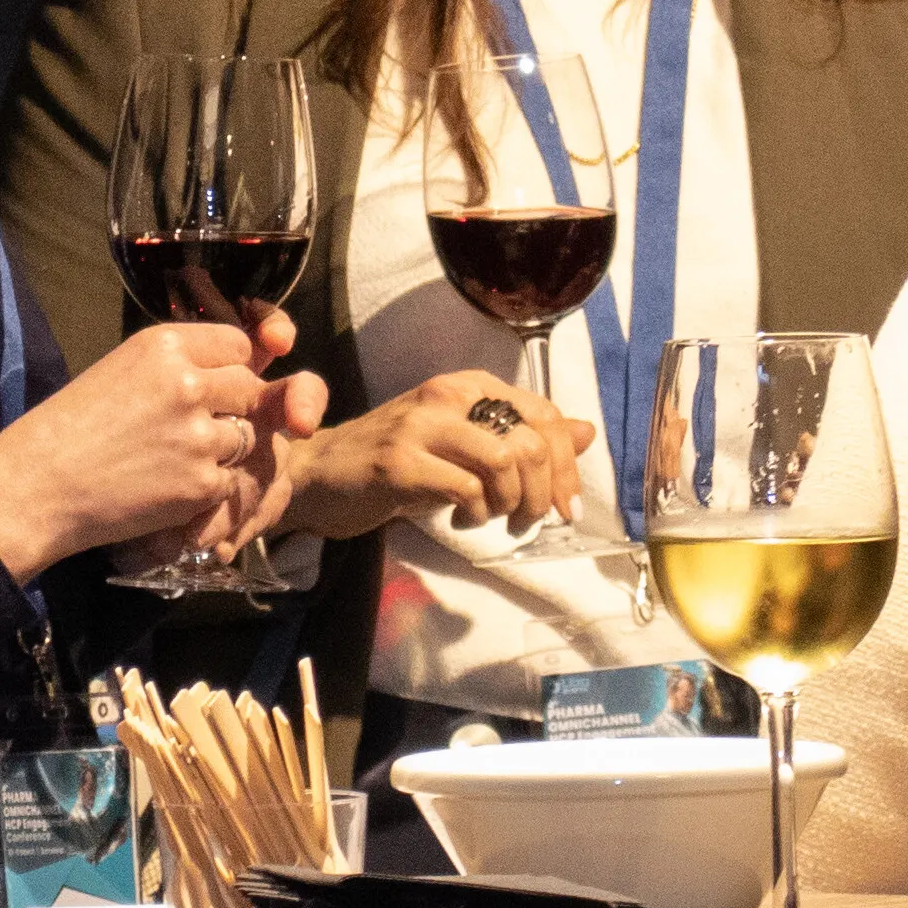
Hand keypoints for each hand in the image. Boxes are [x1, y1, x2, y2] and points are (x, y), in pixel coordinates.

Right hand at [0, 310, 328, 581]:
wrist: (35, 486)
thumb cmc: (68, 427)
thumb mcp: (121, 370)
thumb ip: (178, 365)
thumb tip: (238, 363)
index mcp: (165, 345)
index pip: (238, 344)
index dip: (230, 367)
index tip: (211, 386)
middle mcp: (188, 383)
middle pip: (249, 388)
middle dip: (232, 408)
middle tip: (190, 430)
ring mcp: (198, 435)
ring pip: (245, 436)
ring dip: (220, 451)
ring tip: (171, 460)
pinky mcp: (201, 483)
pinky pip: (231, 480)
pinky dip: (207, 489)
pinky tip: (166, 488)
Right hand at [282, 371, 593, 538]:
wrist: (320, 473)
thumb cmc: (400, 462)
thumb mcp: (466, 445)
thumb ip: (523, 437)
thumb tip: (587, 431)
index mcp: (471, 386)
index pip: (544, 415)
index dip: (567, 465)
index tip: (567, 506)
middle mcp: (449, 395)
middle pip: (531, 440)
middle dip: (544, 493)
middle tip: (529, 521)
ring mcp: (421, 426)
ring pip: (504, 462)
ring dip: (512, 504)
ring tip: (494, 518)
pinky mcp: (399, 462)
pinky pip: (465, 489)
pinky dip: (476, 513)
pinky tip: (463, 520)